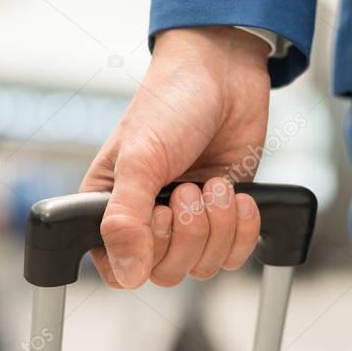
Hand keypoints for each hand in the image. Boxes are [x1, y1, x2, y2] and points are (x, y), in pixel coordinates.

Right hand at [80, 26, 270, 288]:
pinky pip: (233, 256)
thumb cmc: (170, 104)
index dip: (145, 253)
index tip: (159, 213)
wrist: (223, 74)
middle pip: (166, 273)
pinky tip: (238, 195)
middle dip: (187, 232)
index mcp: (110, 209)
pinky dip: (241, 229)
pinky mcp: (222, 217)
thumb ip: (126, 219)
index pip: (118, 270)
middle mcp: (146, 221)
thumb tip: (127, 275)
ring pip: (202, 266)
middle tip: (188, 187)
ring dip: (216, 226)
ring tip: (214, 184)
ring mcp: (187, 222)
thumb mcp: (139, 159)